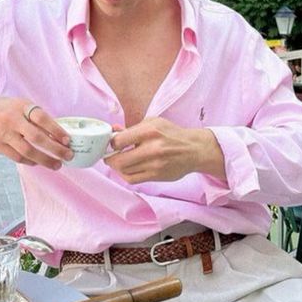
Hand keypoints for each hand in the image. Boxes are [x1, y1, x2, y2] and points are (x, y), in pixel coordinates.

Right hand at [0, 95, 72, 169]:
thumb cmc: (3, 108)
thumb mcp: (20, 105)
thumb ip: (35, 117)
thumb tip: (57, 133)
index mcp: (21, 106)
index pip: (42, 118)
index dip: (56, 130)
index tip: (67, 140)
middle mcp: (12, 120)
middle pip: (37, 138)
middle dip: (55, 149)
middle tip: (68, 156)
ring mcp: (3, 133)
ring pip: (27, 151)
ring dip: (45, 160)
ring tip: (57, 164)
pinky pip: (16, 157)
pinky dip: (29, 161)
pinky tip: (38, 162)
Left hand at [105, 117, 224, 183]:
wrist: (193, 149)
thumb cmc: (171, 134)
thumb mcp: (153, 122)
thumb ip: (132, 128)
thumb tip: (113, 131)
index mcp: (150, 131)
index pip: (119, 141)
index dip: (111, 143)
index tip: (112, 143)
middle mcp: (152, 148)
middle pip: (119, 160)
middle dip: (109, 159)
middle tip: (108, 156)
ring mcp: (155, 164)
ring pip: (124, 172)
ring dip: (116, 167)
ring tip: (117, 162)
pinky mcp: (157, 176)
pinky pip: (133, 179)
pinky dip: (125, 175)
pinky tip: (126, 169)